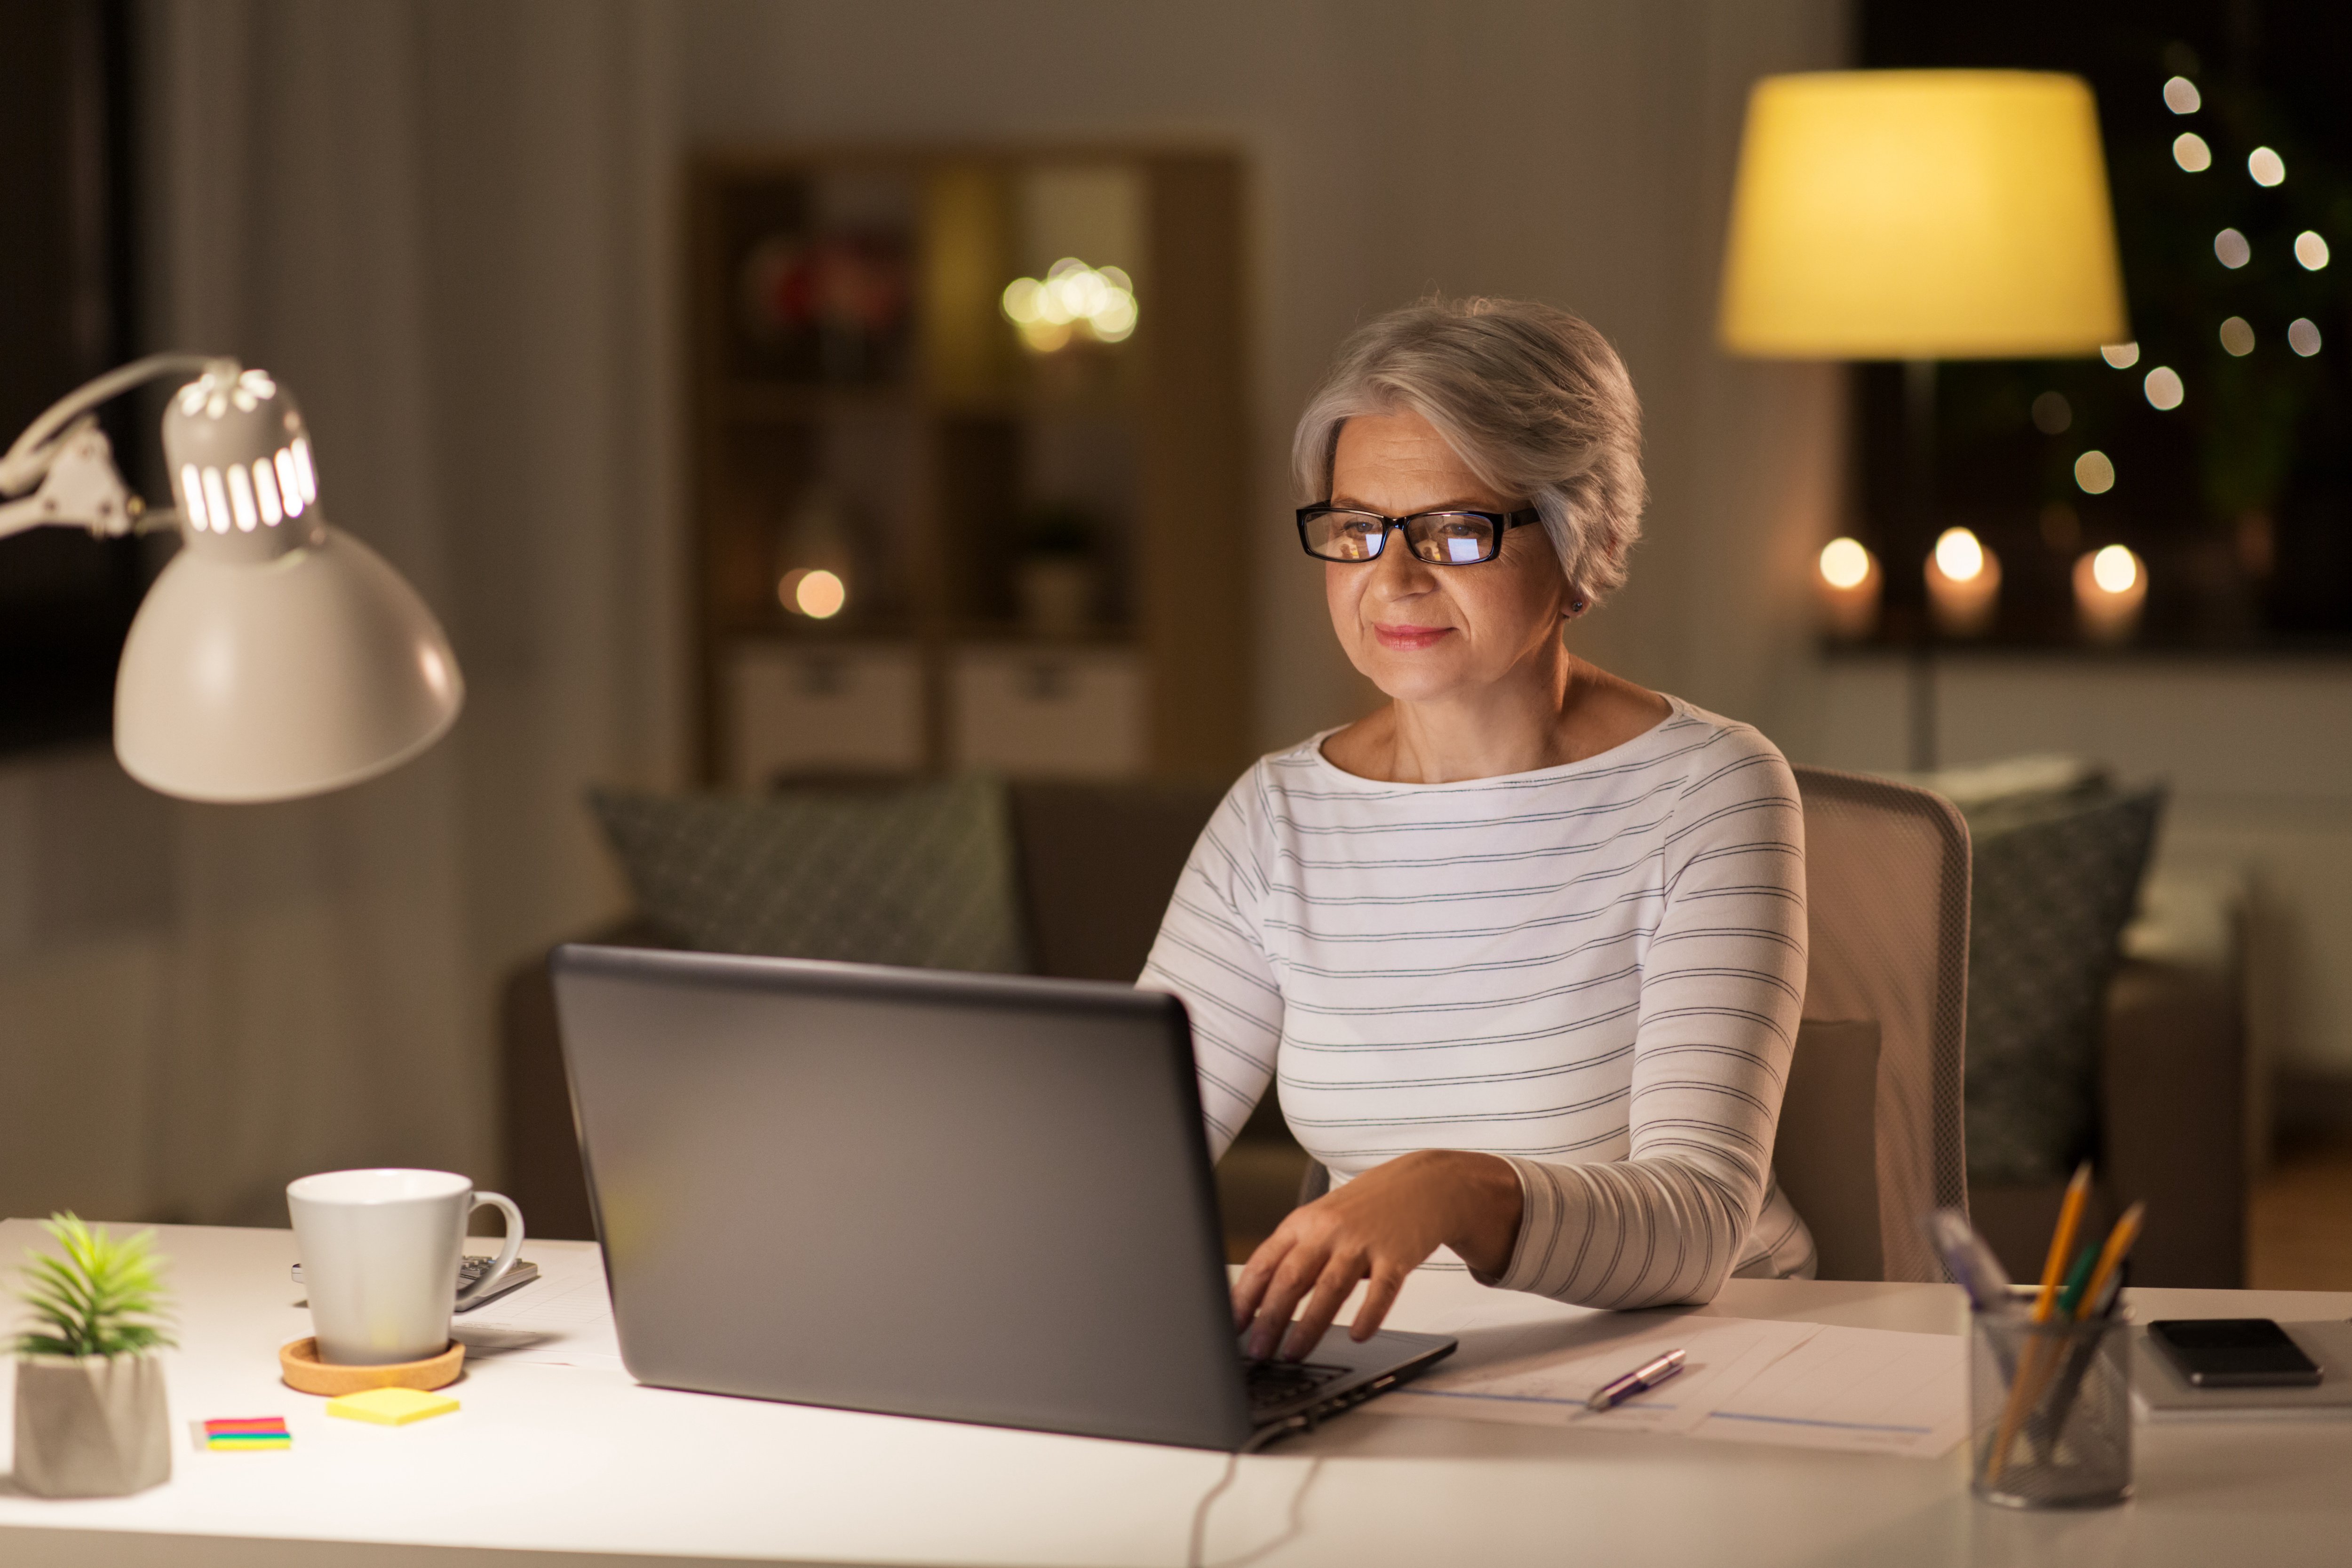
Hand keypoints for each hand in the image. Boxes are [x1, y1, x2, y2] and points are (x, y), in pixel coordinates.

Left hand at [1232, 1149, 1521, 1360]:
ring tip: (1294, 1353)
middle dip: (1271, 1319)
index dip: (1245, 1296)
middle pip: (1291, 1278)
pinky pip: (1381, 1290)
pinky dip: (1368, 1315)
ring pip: (1330, 1288)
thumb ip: (1296, 1253)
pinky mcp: (1397, 1255)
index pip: (1264, 1262)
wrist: (1422, 1183)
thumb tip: (1263, 1302)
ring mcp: (1363, 1242)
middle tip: (1259, 1351)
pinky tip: (1358, 1335)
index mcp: (1303, 1222)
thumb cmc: (1367, 1207)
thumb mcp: (1322, 1220)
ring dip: (1309, 1326)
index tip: (1232, 1325)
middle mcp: (1329, 1230)